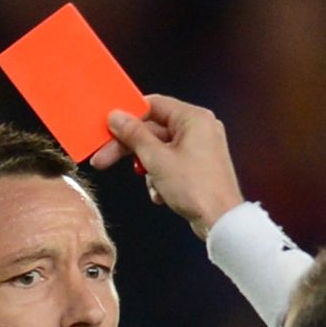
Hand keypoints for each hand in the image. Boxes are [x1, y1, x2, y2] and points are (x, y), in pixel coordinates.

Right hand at [89, 93, 245, 238]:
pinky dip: (161, 179)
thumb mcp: (157, 159)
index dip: (128, 116)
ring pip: (159, 150)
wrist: (221, 221)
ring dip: (149, 169)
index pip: (153, 105)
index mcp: (193, 118)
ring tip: (154, 185)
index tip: (109, 128)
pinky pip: (170, 165)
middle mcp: (199, 129)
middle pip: (153, 130)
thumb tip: (117, 117)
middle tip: (104, 158)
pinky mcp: (198, 167)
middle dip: (130, 149)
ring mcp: (200, 148)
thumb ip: (134, 135)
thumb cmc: (198, 189)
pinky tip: (162, 195)